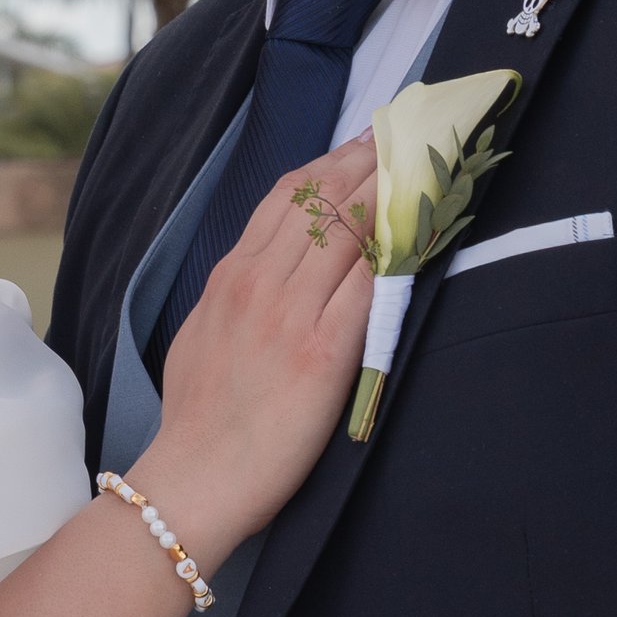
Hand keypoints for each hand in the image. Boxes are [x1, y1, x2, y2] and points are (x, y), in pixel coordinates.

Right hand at [147, 139, 378, 559]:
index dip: (328, 165)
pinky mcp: (323, 351)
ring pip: (345, 228)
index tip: (359, 145)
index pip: (284, 198)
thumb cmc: (198, 420)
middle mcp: (259, 283)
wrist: (197, 479)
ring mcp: (291, 313)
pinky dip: (393, 248)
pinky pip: (366, 283)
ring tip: (420, 166)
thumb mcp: (201, 336)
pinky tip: (420, 227)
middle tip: (402, 138)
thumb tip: (259, 276)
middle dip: (365, 162)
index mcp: (230, 278)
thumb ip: (233, 296)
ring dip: (386, 191)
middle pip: (320, 200)